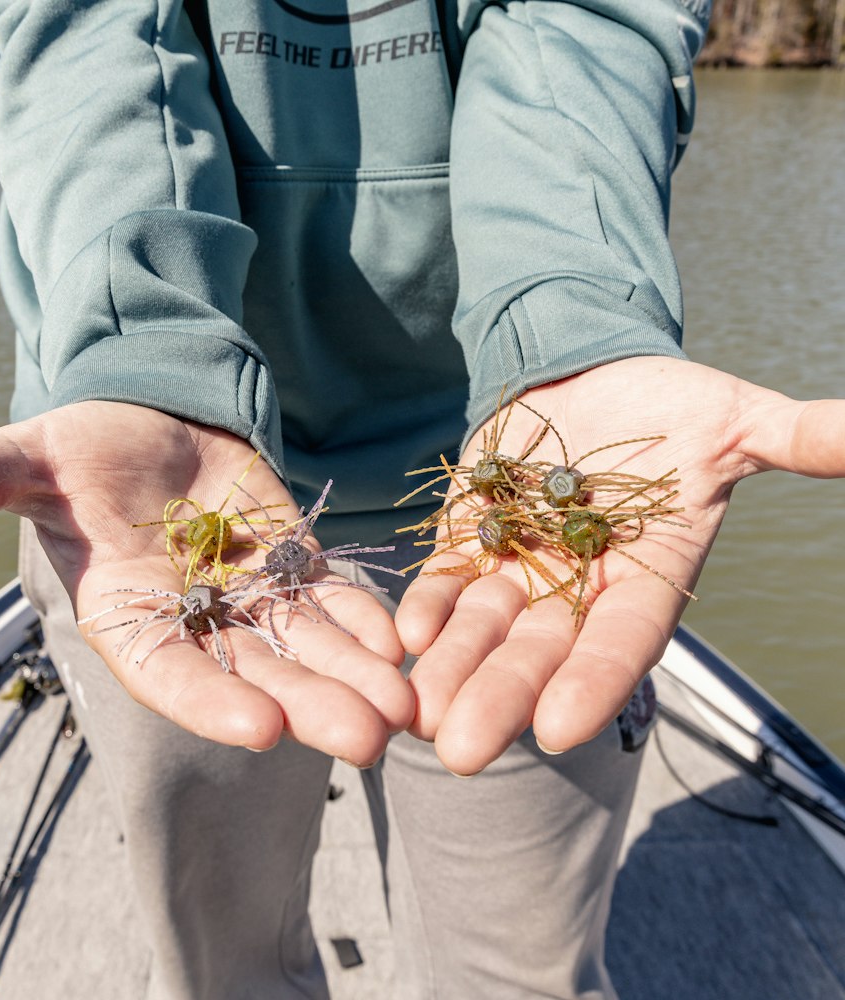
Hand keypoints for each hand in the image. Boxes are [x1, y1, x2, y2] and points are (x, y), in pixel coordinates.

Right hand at [0, 402, 411, 762]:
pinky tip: (399, 642)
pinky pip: (330, 600)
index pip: (168, 672)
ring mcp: (249, 599)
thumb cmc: (81, 450)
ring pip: (306, 649)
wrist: (149, 430)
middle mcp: (194, 621)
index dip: (210, 701)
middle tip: (370, 740)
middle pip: (256, 675)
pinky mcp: (291, 567)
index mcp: (128, 614)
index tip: (263, 730)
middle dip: (311, 706)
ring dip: (355, 677)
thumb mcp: (26, 458)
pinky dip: (362, 621)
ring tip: (404, 706)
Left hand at [396, 356, 844, 773]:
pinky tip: (406, 636)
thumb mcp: (735, 422)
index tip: (558, 728)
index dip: (594, 680)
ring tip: (419, 712)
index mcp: (647, 576)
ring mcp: (521, 566)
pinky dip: (429, 606)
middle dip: (503, 698)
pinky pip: (446, 580)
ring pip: (485, 627)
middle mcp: (580, 585)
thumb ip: (796, 440)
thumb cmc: (671, 405)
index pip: (622, 639)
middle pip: (541, 651)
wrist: (591, 375)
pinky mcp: (472, 538)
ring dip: (453, 668)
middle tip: (462, 754)